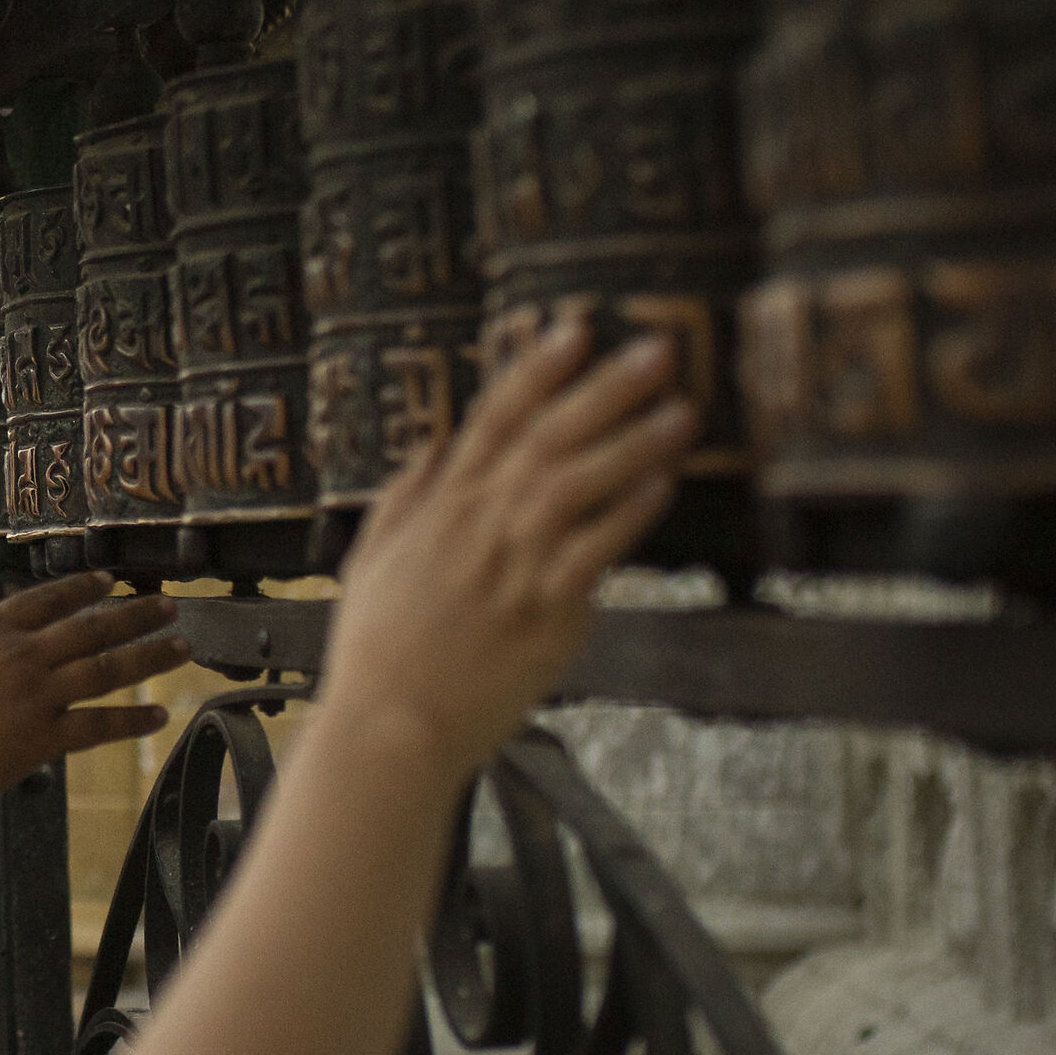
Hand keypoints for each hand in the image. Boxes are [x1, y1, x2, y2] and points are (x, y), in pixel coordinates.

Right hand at [0, 571, 187, 807]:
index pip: (49, 598)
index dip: (84, 588)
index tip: (109, 581)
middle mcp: (21, 655)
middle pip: (92, 627)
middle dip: (136, 615)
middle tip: (169, 606)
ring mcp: (35, 696)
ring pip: (107, 669)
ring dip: (149, 656)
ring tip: (181, 646)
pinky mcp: (41, 739)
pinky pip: (98, 726)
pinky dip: (132, 720)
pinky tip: (158, 714)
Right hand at [320, 320, 696, 783]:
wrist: (390, 725)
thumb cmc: (378, 648)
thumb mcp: (372, 557)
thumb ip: (405, 495)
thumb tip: (433, 442)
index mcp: (437, 507)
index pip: (492, 419)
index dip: (537, 370)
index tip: (575, 329)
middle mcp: (476, 526)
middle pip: (547, 438)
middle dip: (605, 389)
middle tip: (659, 349)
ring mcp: (512, 568)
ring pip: (577, 485)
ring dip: (633, 442)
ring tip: (682, 409)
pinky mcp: (544, 614)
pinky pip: (595, 552)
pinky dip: (629, 514)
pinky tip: (664, 484)